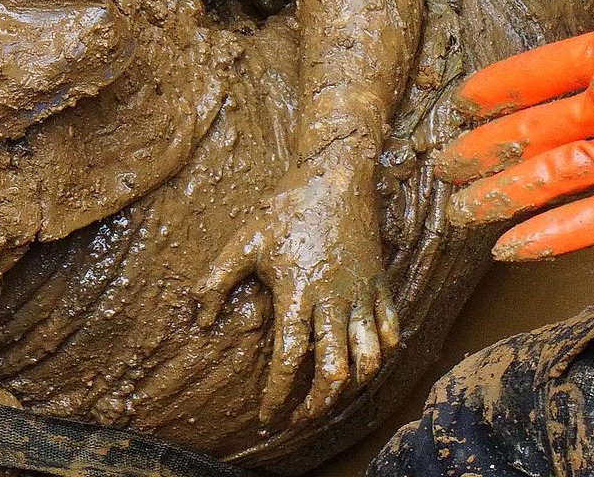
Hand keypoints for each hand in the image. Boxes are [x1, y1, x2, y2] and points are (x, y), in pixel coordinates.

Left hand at [194, 145, 399, 423]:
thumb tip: (202, 317)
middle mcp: (334, 300)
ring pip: (368, 358)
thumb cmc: (287, 207)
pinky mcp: (379, 283)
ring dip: (352, 387)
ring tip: (334, 397)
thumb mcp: (244, 241)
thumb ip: (216, 281)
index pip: (289, 360)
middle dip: (317, 405)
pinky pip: (390, 330)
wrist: (336, 174)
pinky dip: (382, 354)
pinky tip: (366, 362)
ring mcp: (361, 293)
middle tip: (301, 418)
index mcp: (298, 293)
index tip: (269, 415)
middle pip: (334, 371)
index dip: (279, 395)